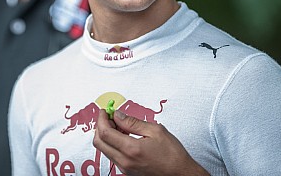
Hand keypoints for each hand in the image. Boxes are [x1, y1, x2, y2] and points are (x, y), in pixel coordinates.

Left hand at [93, 109, 208, 175]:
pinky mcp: (127, 172)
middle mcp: (125, 161)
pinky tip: (123, 136)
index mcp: (131, 149)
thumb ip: (133, 122)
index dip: (101, 119)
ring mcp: (125, 168)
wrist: (181, 175)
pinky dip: (113, 144)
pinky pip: (113, 156)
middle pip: (99, 142)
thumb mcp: (156, 131)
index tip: (104, 111)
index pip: (105, 132)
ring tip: (118, 125)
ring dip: (106, 135)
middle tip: (108, 117)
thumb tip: (118, 115)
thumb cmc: (173, 155)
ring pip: (104, 149)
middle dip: (100, 126)